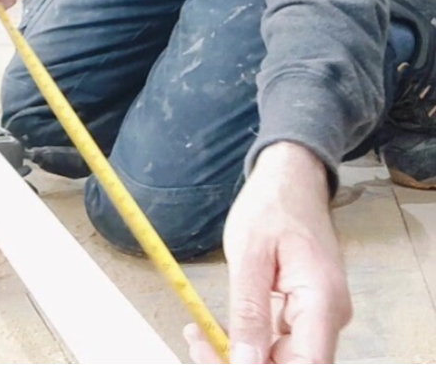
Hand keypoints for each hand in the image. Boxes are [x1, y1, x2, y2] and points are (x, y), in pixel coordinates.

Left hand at [185, 142, 351, 363]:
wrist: (291, 179)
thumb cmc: (272, 205)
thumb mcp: (249, 253)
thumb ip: (249, 311)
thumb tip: (245, 363)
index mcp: (323, 303)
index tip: (218, 360)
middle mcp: (330, 318)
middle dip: (241, 363)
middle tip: (195, 340)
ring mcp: (320, 317)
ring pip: (282, 359)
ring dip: (240, 355)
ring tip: (198, 334)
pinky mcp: (307, 314)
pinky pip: (280, 342)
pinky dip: (248, 341)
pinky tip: (217, 330)